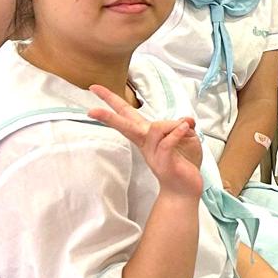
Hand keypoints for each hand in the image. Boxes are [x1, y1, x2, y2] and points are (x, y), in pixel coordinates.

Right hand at [88, 84, 203, 197]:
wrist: (185, 189)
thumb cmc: (184, 162)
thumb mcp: (187, 137)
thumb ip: (183, 125)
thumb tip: (185, 119)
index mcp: (147, 135)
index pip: (127, 114)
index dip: (111, 101)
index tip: (94, 87)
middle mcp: (146, 143)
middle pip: (124, 124)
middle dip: (108, 115)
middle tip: (91, 109)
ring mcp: (152, 152)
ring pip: (155, 127)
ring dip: (174, 124)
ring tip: (186, 128)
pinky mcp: (163, 161)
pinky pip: (167, 141)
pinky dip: (177, 132)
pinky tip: (186, 128)